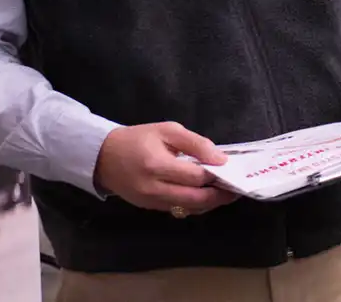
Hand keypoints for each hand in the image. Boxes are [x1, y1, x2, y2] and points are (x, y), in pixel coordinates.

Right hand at [93, 122, 238, 215]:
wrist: (105, 156)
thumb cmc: (138, 138)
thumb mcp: (166, 130)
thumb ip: (194, 143)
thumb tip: (220, 159)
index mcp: (157, 165)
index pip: (195, 176)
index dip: (216, 175)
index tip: (232, 170)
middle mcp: (154, 188)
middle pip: (196, 199)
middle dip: (219, 196)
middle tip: (236, 189)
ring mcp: (152, 202)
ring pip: (189, 209)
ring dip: (210, 203)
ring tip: (225, 193)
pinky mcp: (150, 209)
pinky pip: (179, 210)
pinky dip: (195, 205)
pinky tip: (205, 196)